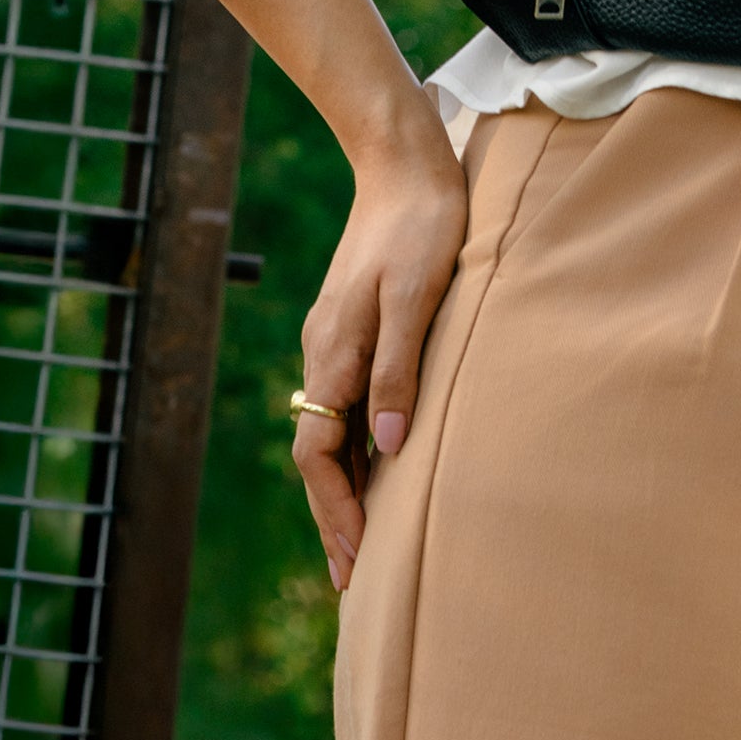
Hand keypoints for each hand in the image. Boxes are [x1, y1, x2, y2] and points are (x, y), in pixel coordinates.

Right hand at [292, 106, 468, 592]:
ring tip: (361, 539)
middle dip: (333, 515)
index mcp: (334, 351)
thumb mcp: (415, 297)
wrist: (406, 162)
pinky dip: (353, 448)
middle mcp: (325, 352)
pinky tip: (376, 464)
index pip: (320, 453)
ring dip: (343, 487)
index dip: (336, 509)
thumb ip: (398, 370)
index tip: (356, 558)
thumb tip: (389, 449)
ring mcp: (336, 340)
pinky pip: (344, 405)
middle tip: (350, 577)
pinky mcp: (354, 327)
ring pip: (331, 432)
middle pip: (318, 453)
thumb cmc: (421, 226)